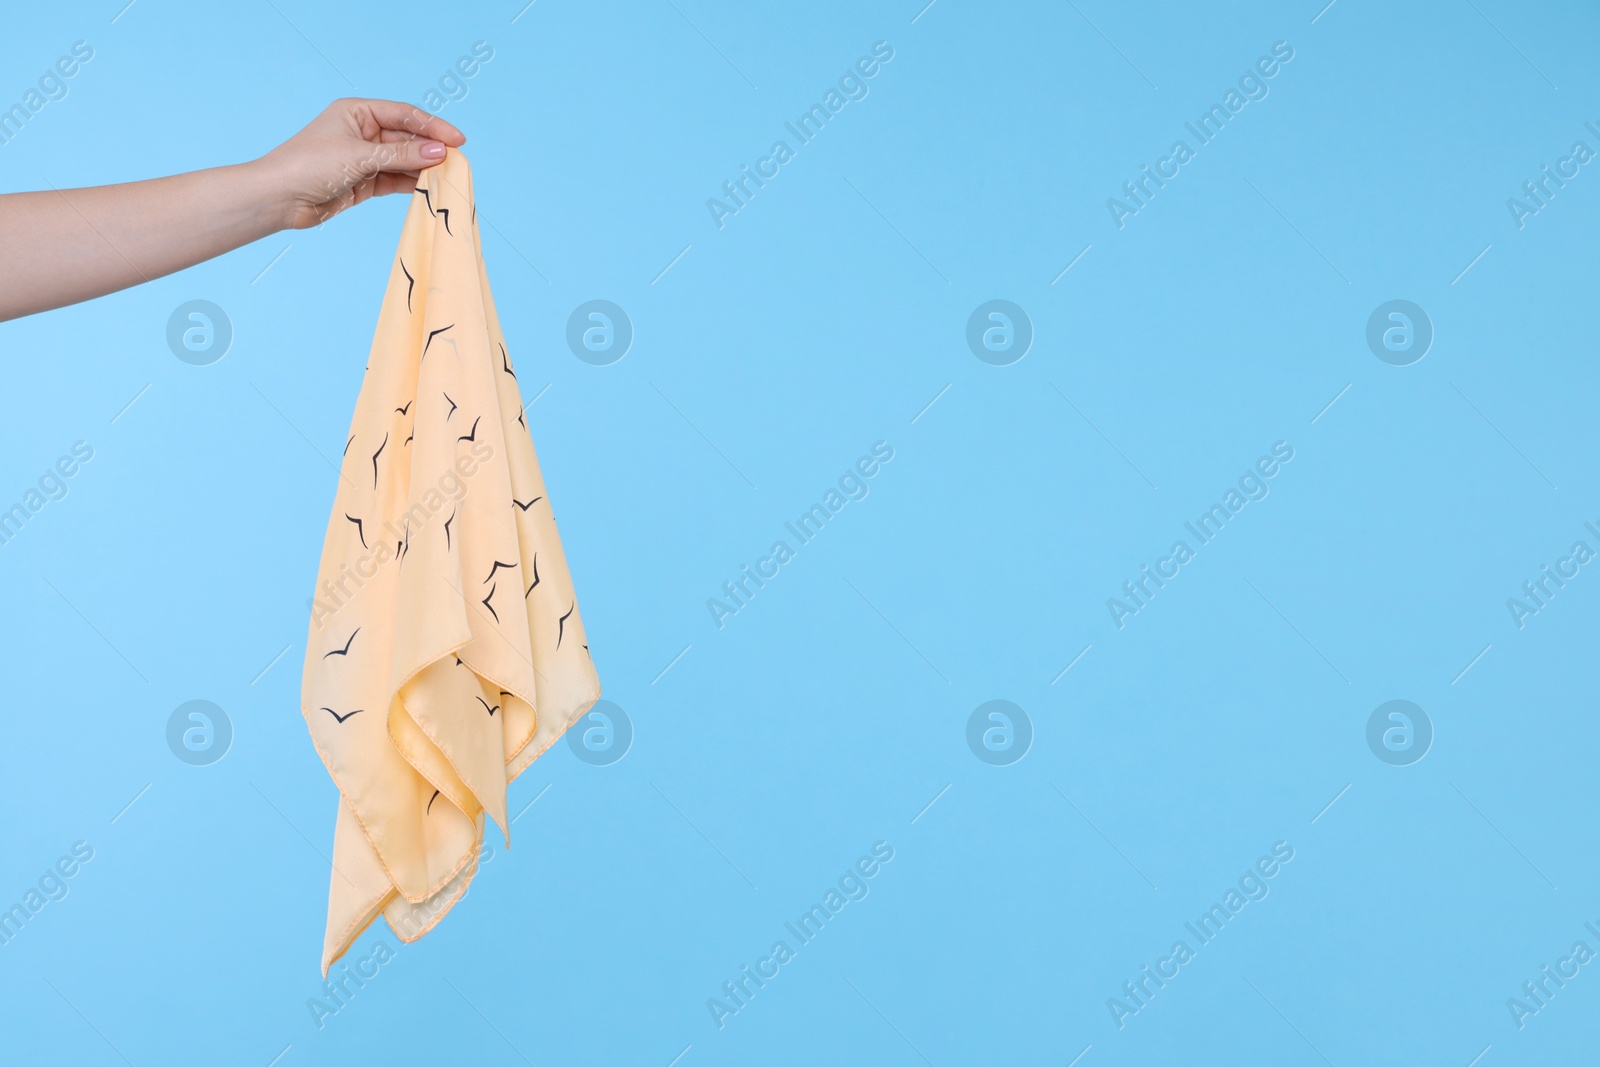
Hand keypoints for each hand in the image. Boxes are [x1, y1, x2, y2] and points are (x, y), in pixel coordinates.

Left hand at [258, 98, 466, 230]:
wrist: (279, 199)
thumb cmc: (309, 165)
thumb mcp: (360, 156)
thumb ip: (402, 155)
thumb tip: (439, 152)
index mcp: (358, 112)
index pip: (404, 115)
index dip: (433, 126)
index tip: (458, 140)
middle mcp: (363, 132)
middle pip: (407, 138)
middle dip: (431, 149)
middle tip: (458, 162)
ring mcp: (364, 158)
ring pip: (403, 160)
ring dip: (424, 168)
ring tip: (449, 177)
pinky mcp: (364, 182)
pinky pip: (395, 180)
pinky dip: (412, 184)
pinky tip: (430, 188)